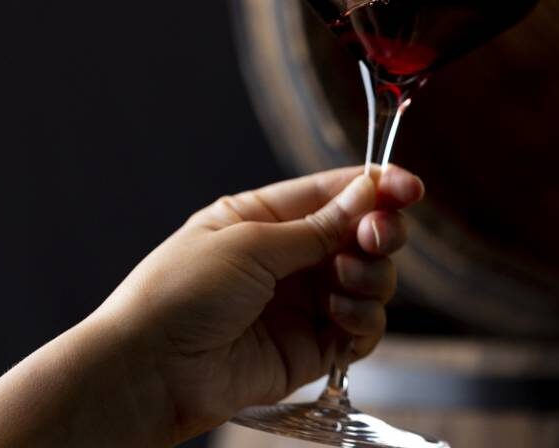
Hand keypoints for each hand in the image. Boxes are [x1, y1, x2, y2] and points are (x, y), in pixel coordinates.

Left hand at [91, 165, 423, 442]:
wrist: (149, 371)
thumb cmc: (178, 293)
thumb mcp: (249, 244)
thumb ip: (317, 226)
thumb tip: (367, 192)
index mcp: (263, 218)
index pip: (333, 194)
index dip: (376, 188)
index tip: (409, 187)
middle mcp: (288, 258)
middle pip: (360, 235)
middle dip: (379, 232)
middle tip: (375, 237)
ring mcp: (301, 304)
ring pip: (369, 280)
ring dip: (371, 277)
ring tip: (345, 280)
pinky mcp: (310, 348)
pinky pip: (360, 329)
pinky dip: (364, 320)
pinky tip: (342, 317)